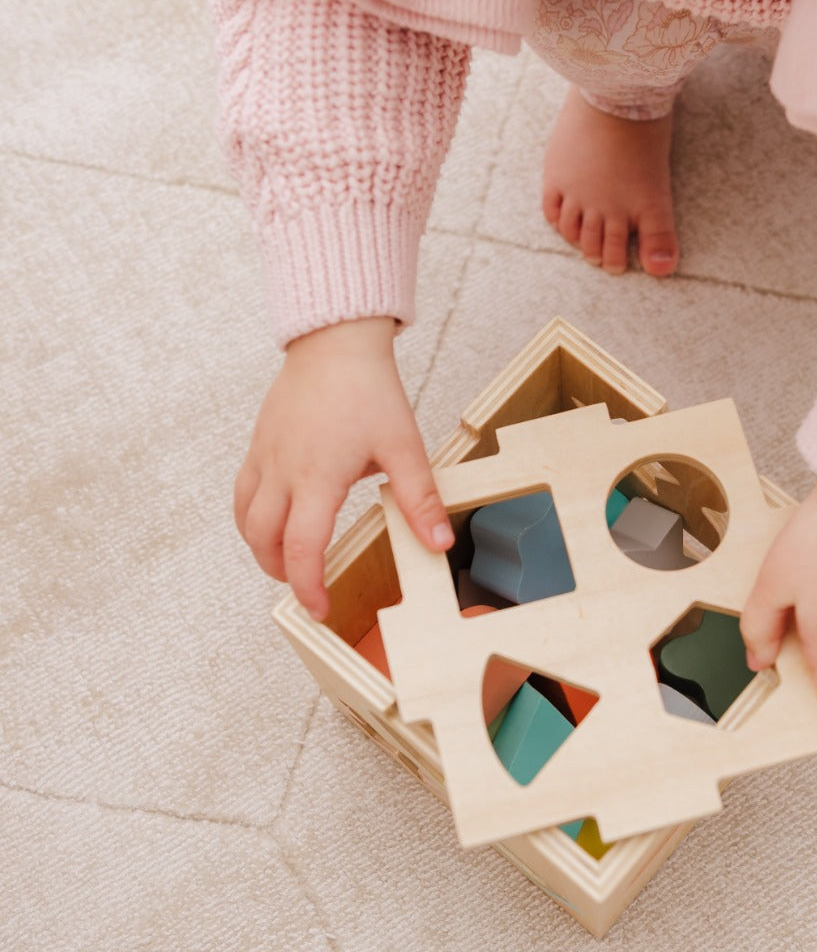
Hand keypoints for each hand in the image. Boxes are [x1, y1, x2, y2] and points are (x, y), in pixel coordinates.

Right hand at [233, 318, 451, 619]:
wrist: (335, 343)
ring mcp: (264, 457)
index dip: (307, 585)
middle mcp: (282, 470)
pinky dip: (252, 518)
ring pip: (245, 518)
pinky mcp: (258, 444)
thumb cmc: (368, 389)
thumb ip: (420, 499)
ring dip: (262, 548)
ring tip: (288, 562)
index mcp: (318, 476)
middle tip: (306, 588)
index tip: (319, 608)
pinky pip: (242, 492)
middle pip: (263, 540)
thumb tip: (439, 542)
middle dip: (281, 573)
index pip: (303, 547)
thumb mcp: (404, 446)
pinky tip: (274, 522)